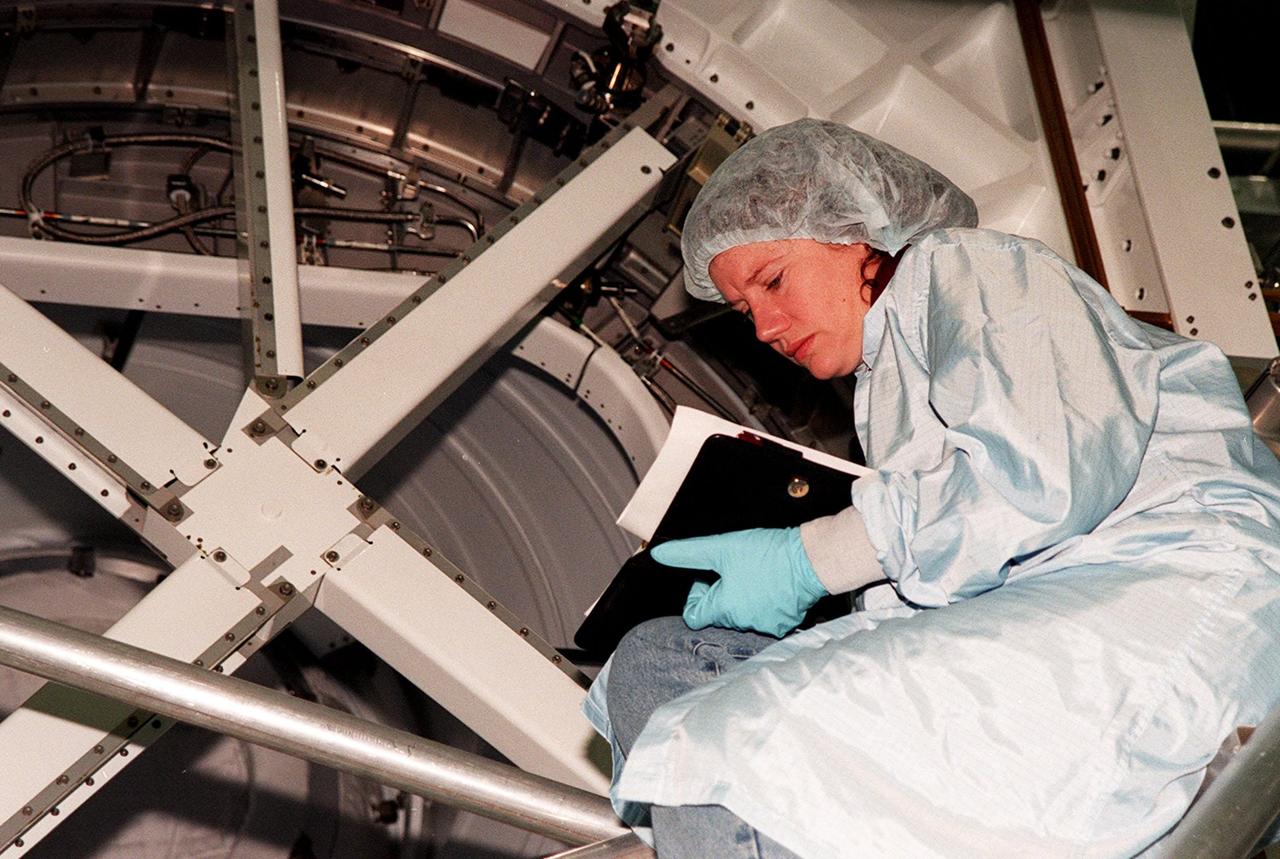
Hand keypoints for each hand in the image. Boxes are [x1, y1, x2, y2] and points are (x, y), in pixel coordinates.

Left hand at [650, 527, 827, 636]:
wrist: (811, 558)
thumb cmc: (769, 553)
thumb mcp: (721, 547)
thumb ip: (688, 553)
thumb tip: (660, 555)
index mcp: (725, 609)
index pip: (694, 616)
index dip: (698, 595)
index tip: (710, 578)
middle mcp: (743, 623)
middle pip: (719, 613)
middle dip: (722, 593)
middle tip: (735, 570)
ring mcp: (766, 626)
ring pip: (742, 615)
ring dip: (744, 598)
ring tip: (756, 575)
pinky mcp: (784, 624)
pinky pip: (765, 617)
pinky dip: (765, 603)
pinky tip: (772, 585)